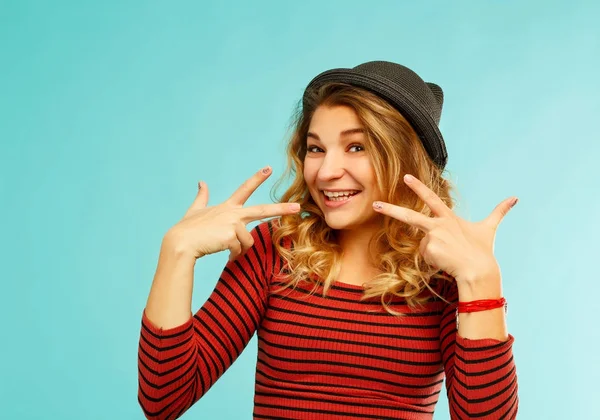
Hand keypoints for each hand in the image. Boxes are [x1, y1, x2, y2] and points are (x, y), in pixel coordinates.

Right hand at [164, 166, 300, 260]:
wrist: (181, 243)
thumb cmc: (187, 229)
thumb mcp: (195, 210)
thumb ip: (201, 197)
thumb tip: (201, 182)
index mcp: (227, 207)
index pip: (245, 188)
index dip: (257, 178)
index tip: (269, 168)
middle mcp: (233, 213)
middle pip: (263, 209)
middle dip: (282, 209)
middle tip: (297, 208)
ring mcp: (233, 224)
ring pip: (247, 241)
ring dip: (238, 250)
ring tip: (226, 251)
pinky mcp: (231, 236)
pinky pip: (239, 250)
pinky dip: (233, 256)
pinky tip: (224, 255)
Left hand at [372, 174, 516, 291]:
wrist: (479, 270)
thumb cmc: (482, 250)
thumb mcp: (488, 228)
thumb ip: (499, 212)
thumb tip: (516, 198)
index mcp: (448, 218)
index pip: (431, 198)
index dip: (418, 187)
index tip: (406, 177)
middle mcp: (438, 225)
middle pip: (409, 216)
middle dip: (390, 210)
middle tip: (375, 204)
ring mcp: (433, 237)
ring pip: (423, 245)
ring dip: (434, 254)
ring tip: (450, 257)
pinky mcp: (429, 250)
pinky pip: (425, 257)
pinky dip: (433, 262)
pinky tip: (444, 263)